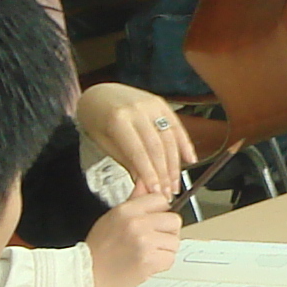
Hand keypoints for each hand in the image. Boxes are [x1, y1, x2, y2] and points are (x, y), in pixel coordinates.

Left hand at [77, 83, 195, 193]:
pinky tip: (190, 160)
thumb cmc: (96, 117)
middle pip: (157, 147)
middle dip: (164, 174)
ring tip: (175, 184)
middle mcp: (138, 109)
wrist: (98, 93)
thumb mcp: (103, 142)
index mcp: (119, 119)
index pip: (139, 152)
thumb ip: (126, 161)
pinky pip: (177, 126)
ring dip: (175, 165)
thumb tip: (144, 184)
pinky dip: (185, 144)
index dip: (150, 174)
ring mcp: (152, 105)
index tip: (156, 191)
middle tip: (167, 193)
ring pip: (170, 139)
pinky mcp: (161, 103)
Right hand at [86, 190, 183, 286]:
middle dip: (168, 231)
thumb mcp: (112, 217)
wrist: (89, 274)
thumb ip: (133, 201)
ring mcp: (144, 242)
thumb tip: (145, 183)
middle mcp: (137, 223)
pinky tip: (148, 263)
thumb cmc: (99, 249)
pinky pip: (170, 258)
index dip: (161, 211)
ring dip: (165, 249)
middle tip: (155, 239)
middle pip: (174, 220)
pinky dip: (162, 263)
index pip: (161, 200)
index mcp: (127, 210)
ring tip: (149, 252)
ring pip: (174, 241)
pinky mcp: (149, 260)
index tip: (156, 221)